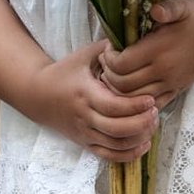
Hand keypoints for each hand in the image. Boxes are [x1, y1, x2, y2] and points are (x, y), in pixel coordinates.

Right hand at [25, 40, 158, 161]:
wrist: (37, 95)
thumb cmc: (65, 72)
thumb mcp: (84, 56)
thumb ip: (107, 48)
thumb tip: (132, 37)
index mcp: (85, 94)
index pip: (113, 106)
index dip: (135, 106)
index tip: (151, 100)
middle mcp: (84, 117)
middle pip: (116, 129)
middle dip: (141, 124)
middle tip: (155, 113)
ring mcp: (84, 133)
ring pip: (115, 145)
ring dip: (138, 139)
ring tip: (152, 125)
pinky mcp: (85, 143)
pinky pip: (108, 156)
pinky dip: (128, 154)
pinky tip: (143, 144)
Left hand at [95, 0, 193, 106]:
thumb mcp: (184, 6)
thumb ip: (168, 8)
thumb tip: (154, 10)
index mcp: (161, 50)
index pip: (122, 64)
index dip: (109, 57)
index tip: (109, 47)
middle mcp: (163, 71)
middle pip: (122, 84)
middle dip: (108, 73)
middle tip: (107, 61)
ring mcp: (169, 84)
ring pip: (132, 99)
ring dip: (117, 89)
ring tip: (115, 73)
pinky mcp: (175, 92)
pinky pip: (148, 104)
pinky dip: (134, 100)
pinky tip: (130, 87)